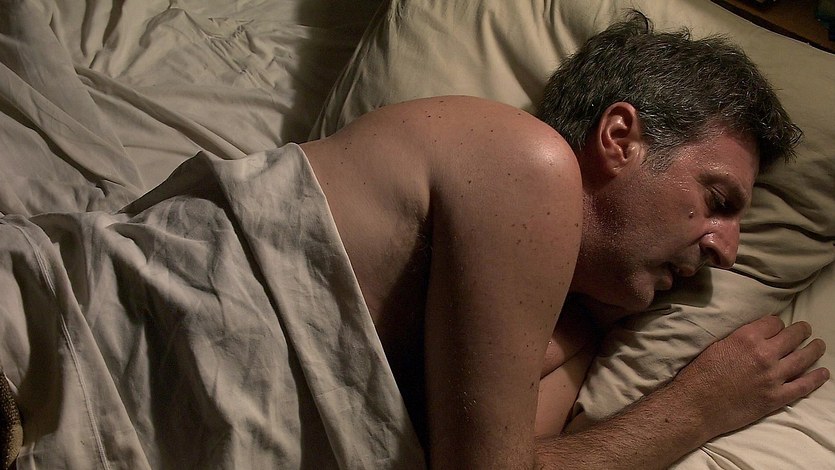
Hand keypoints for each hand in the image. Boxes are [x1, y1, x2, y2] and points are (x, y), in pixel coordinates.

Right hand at [673, 315, 828, 439]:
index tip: (776, 327)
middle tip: (805, 329)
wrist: (696, 405)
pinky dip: (816, 378)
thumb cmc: (700, 375)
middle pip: (793, 336)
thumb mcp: (717, 346)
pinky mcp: (776, 398)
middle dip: (801, 330)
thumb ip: (739, 339)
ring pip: (804, 358)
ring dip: (814, 349)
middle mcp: (764, 354)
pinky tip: (822, 373)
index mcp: (746, 338)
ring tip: (819, 345)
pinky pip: (803, 386)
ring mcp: (773, 377)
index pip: (774, 322)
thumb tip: (755, 337)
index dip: (776, 323)